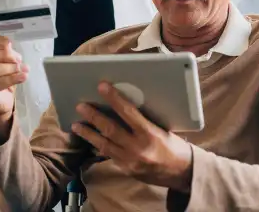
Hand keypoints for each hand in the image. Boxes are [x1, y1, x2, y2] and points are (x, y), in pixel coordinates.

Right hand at [0, 35, 28, 120]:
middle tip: (18, 60)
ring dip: (8, 68)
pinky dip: (11, 79)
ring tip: (21, 69)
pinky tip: (22, 77)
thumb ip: (5, 51)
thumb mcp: (4, 59)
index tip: (9, 43)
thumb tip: (8, 47)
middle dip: (4, 56)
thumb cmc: (0, 74)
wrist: (1, 98)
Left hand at [71, 82, 192, 191]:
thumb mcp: (163, 128)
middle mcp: (138, 148)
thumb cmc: (175, 146)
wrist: (182, 173)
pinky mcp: (126, 169)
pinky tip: (89, 139)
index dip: (114, 98)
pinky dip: (98, 146)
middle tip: (80, 106)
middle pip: (111, 129)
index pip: (128, 112)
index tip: (102, 86)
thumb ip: (144, 120)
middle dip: (94, 116)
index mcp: (150, 133)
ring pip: (104, 145)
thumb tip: (124, 104)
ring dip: (89, 133)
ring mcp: (130, 161)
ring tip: (76, 124)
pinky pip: (108, 155)